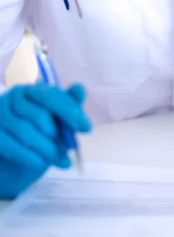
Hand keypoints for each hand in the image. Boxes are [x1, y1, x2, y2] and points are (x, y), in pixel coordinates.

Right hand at [0, 83, 91, 198]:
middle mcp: (14, 96)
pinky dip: (28, 156)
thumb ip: (68, 107)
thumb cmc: (37, 135)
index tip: (86, 128)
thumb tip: (80, 89)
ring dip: (45, 148)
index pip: (51, 95)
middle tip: (68, 151)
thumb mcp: (56, 121)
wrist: (11, 159)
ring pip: (25, 131)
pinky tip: (40, 163)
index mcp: (33, 90)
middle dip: (57, 136)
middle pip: (39, 114)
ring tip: (58, 160)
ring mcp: (0, 113)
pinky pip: (10, 145)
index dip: (70, 111)